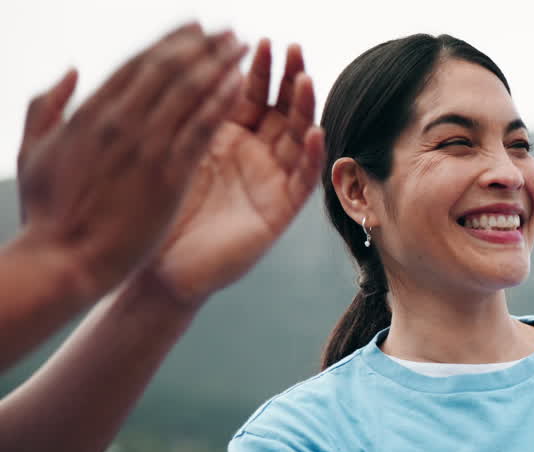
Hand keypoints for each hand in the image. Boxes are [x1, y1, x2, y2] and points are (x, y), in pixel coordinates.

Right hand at [16, 24, 245, 298]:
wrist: (64, 260)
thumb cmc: (48, 213)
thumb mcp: (35, 150)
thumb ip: (48, 106)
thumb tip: (72, 72)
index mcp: (89, 113)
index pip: (136, 64)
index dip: (169, 42)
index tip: (194, 28)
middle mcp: (119, 122)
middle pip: (166, 68)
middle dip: (200, 45)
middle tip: (227, 31)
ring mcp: (145, 147)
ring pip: (188, 91)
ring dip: (217, 64)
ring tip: (241, 47)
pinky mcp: (168, 176)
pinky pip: (200, 128)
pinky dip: (219, 102)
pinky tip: (238, 84)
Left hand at [142, 40, 324, 306]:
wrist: (159, 268)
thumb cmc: (158, 212)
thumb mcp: (173, 149)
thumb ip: (192, 113)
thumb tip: (203, 63)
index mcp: (227, 138)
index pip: (251, 93)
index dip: (258, 68)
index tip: (259, 40)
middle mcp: (254, 155)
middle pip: (281, 109)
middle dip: (288, 78)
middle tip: (291, 48)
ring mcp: (270, 182)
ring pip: (298, 138)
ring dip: (304, 109)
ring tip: (306, 79)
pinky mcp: (280, 211)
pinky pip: (303, 181)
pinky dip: (312, 157)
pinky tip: (314, 134)